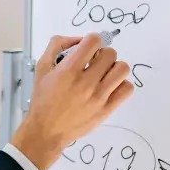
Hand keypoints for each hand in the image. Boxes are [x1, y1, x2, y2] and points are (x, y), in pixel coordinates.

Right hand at [12, 33, 134, 169]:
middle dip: (102, 54)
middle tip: (94, 63)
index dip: (92, 41)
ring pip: (122, 69)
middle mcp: (86, 82)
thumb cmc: (43, 99)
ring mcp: (99, 97)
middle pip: (110, 53)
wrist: (46, 131)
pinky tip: (109, 87)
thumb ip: (57, 46)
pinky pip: (127, 89)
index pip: (94, 41)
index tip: (88, 48)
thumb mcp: (42, 68)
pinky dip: (121, 84)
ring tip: (104, 75)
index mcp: (69, 70)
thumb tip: (78, 39)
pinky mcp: (107, 109)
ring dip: (114, 68)